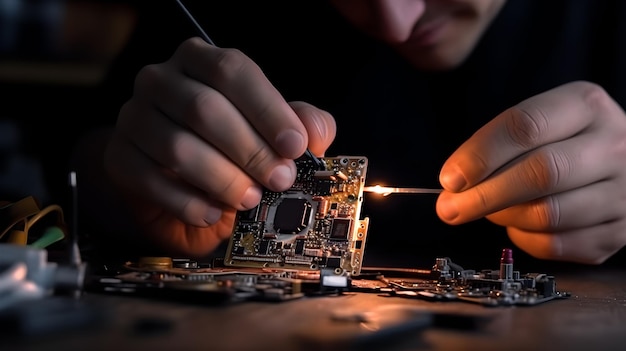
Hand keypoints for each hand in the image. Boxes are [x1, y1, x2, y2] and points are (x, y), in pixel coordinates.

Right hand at [104, 37, 335, 257]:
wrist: (180, 182)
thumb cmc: (231, 149)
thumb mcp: (273, 133)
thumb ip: (302, 125)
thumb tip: (315, 130)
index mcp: (200, 60)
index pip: (231, 70)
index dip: (268, 109)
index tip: (296, 145)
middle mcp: (161, 80)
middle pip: (204, 109)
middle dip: (250, 150)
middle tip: (279, 179)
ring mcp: (134, 118)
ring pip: (177, 147)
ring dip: (222, 179)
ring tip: (250, 199)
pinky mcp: (119, 158)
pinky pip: (150, 181)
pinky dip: (189, 203)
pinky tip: (214, 214)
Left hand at [436, 81, 625, 263]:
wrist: (624, 162)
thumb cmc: (565, 140)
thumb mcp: (539, 122)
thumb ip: (497, 145)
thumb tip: (454, 185)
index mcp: (586, 106)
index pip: (526, 126)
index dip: (481, 155)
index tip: (451, 178)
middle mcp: (612, 145)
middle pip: (540, 173)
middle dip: (484, 195)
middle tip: (451, 207)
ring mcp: (622, 191)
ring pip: (548, 214)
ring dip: (505, 217)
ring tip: (490, 211)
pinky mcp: (619, 231)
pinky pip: (558, 245)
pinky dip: (526, 239)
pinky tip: (520, 225)